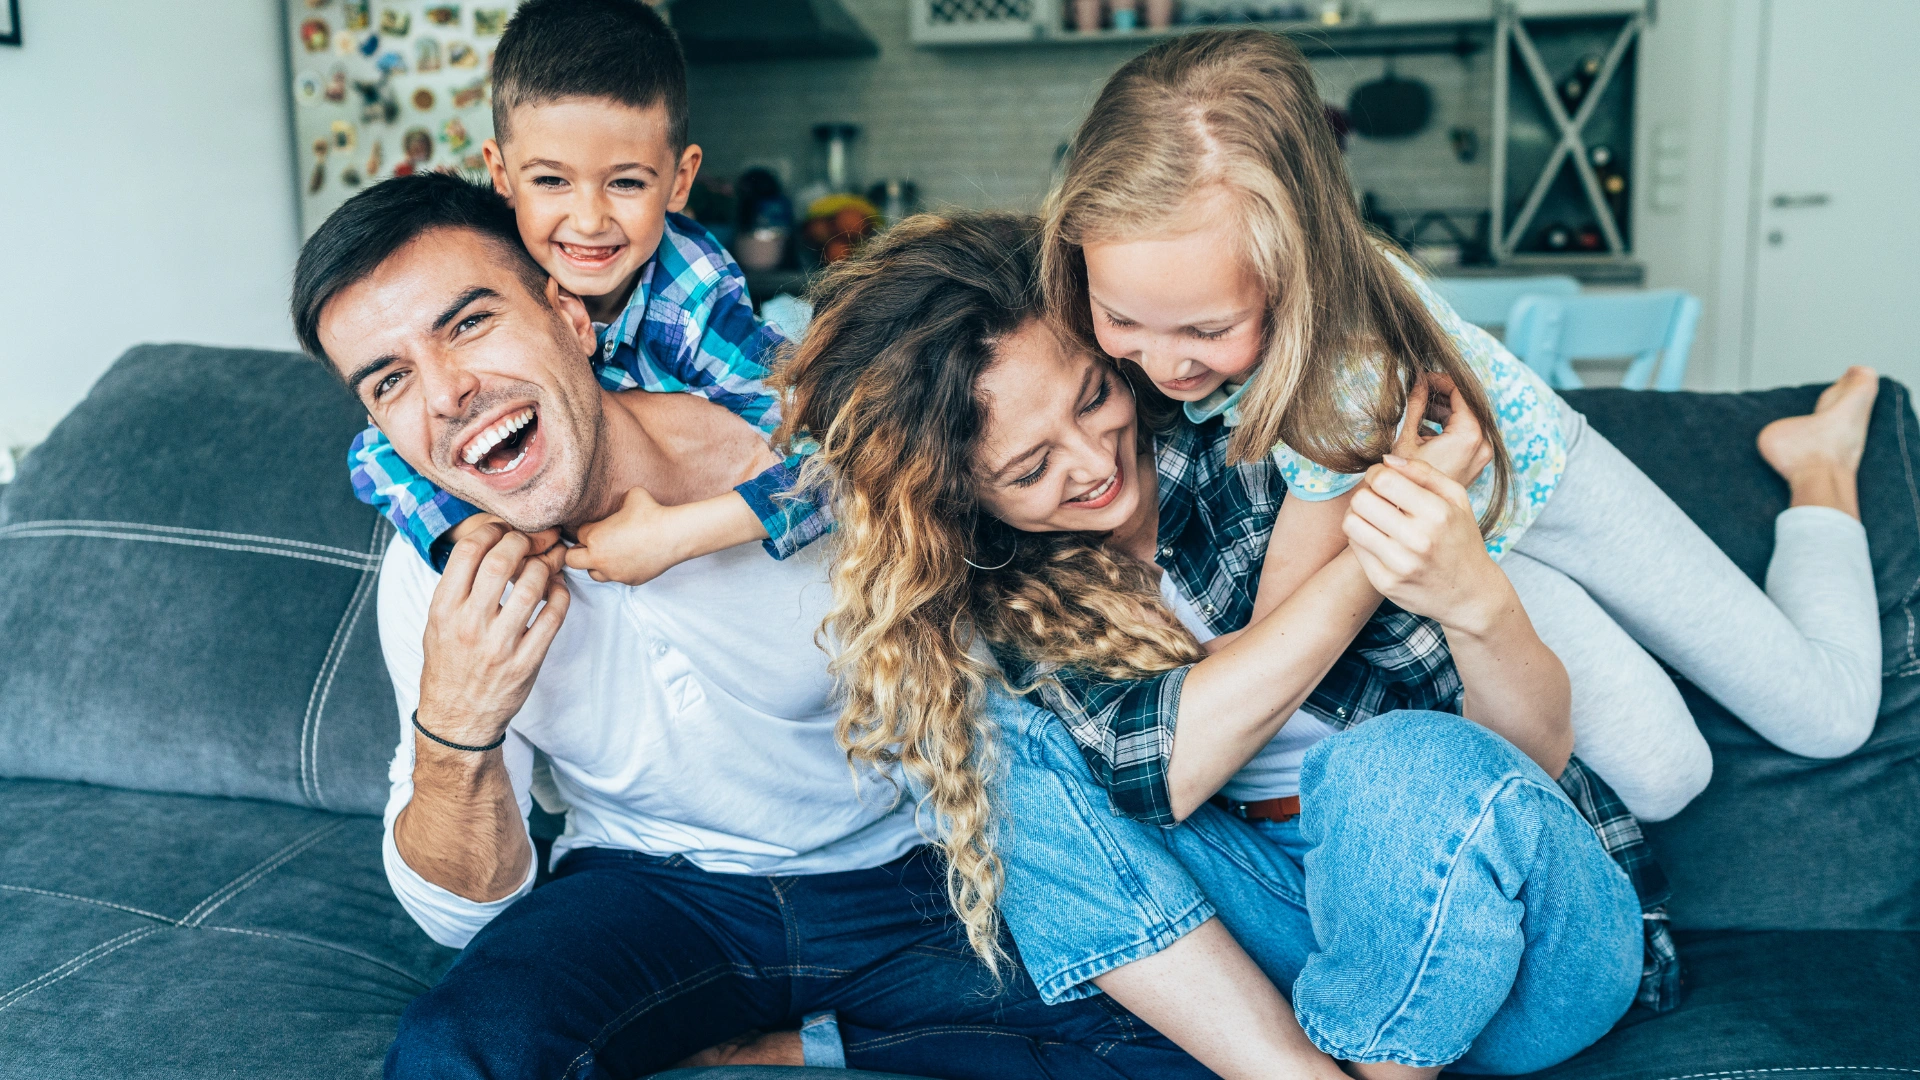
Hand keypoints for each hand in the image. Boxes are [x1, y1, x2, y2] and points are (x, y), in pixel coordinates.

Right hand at [417, 522, 570, 747]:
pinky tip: (558, 588)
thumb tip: (489, 543)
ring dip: (546, 566)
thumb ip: (458, 587)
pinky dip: (561, 594)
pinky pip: (554, 616)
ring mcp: (500, 645)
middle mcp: (470, 624)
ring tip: (547, 562)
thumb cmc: (448, 665)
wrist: (457, 719)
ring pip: (533, 585)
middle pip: (503, 560)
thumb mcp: (436, 623)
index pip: (468, 551)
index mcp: (444, 610)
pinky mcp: (526, 662)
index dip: (491, 530)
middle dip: (523, 540)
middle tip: (532, 540)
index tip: (504, 529)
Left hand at [566, 486, 684, 584]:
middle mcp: (599, 558)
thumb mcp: (632, 495)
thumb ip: (617, 500)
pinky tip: (630, 559)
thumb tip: (618, 502)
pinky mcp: (629, 581)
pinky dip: (618, 570)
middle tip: (593, 544)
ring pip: (593, 574)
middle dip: (579, 551)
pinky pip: (616, 578)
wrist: (673, 535)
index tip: (599, 526)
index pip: (579, 534)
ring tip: (610, 554)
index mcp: (595, 537)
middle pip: (572, 560)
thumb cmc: (652, 513)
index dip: (589, 529)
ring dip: (596, 564)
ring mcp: (614, 573)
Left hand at [1342, 455, 1505, 635]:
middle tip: (1378, 499)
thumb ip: (1424, 473)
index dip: (1376, 474)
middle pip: (1361, 500)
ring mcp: (1399, 565)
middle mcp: (1418, 540)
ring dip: (1358, 515)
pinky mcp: (1384, 583)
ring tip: (1374, 516)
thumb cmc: (1461, 539)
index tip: (1383, 479)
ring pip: (1351, 523)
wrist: (1469, 593)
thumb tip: (1386, 459)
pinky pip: (1355, 547)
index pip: (1383, 480)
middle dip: (1366, 493)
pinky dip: (1362, 537)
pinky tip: (1378, 538)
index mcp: (1438, 514)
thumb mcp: (1457, 499)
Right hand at [1392, 373, 1492, 488]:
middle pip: (1465, 406)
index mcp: (1469, 435)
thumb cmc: (1406, 480)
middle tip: (1418, 389)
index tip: (1422, 377)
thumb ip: (1417, 404)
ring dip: (1442, 411)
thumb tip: (1419, 381)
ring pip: (1465, 421)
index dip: (1441, 380)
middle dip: (1441, 396)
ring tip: (1417, 408)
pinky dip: (1447, 427)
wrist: (1411, 514)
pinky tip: (1423, 428)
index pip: (1461, 393)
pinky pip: (1465, 436)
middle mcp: (1482, 445)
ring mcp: (1480, 456)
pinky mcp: (1474, 463)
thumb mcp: (1407, 437)